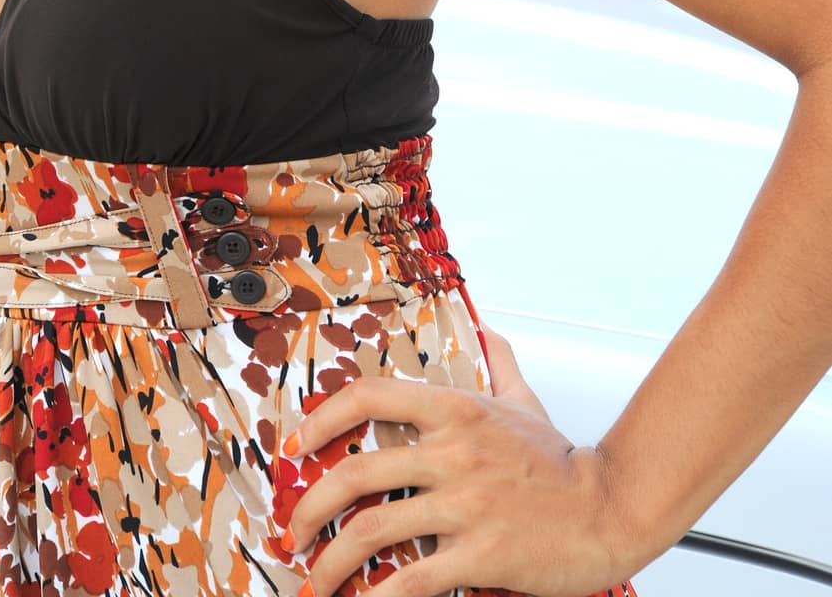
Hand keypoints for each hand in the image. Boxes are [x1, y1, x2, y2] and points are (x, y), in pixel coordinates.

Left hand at [275, 324, 633, 596]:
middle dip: (310, 506)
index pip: (370, 396)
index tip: (299, 444)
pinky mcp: (479, 554)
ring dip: (331, 560)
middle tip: (294, 529)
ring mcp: (464, 504)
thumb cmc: (562, 462)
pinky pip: (412, 579)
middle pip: (355, 473)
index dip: (323, 418)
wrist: (609, 509)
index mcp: (456, 409)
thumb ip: (501, 362)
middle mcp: (453, 452)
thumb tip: (490, 330)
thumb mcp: (525, 400)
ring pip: (372, 530)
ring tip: (316, 578)